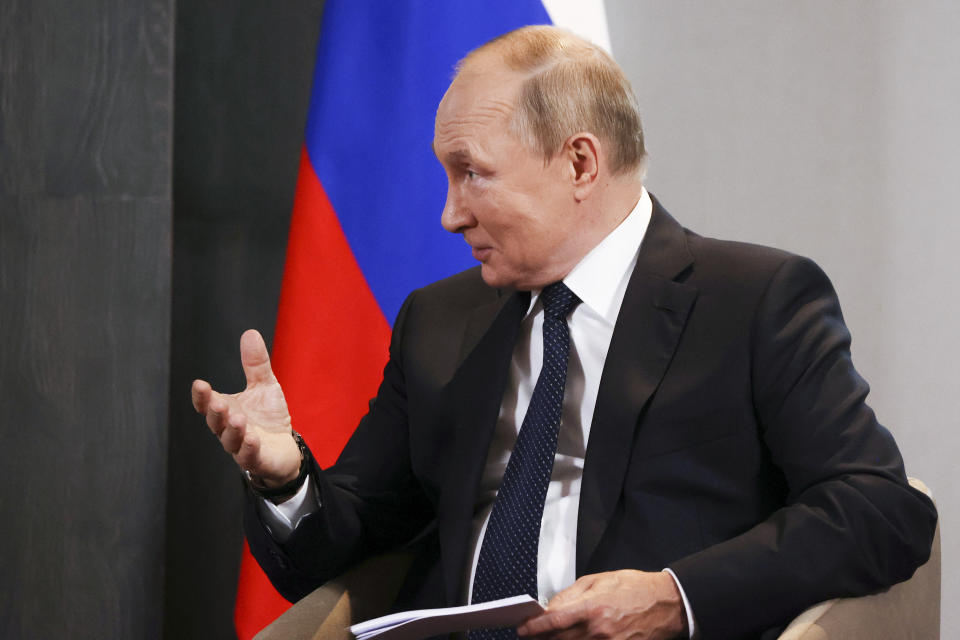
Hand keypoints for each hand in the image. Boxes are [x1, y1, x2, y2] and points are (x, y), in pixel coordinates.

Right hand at [191, 329, 300, 487]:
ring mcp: (241, 446)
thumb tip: (250, 333)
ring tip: (237, 419)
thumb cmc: (268, 417)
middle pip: (215, 422)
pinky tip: (252, 439)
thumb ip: (255, 364)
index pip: (206, 404)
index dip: (201, 396)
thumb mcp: (264, 386)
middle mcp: (228, 430)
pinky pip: (249, 456)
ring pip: (230, 440)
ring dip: (232, 430)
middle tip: (218, 402)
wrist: (284, 448)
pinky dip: (249, 448)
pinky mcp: (256, 460)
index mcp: (226, 410)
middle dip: (215, 412)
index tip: (200, 384)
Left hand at [517, 570, 686, 639]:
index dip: (535, 627)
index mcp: (593, 607)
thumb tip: (550, 607)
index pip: (555, 621)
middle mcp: (599, 630)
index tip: (523, 629)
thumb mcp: (600, 580)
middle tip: (531, 635)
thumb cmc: (635, 588)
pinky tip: (575, 639)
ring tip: (549, 638)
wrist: (667, 604)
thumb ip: (571, 594)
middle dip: (542, 638)